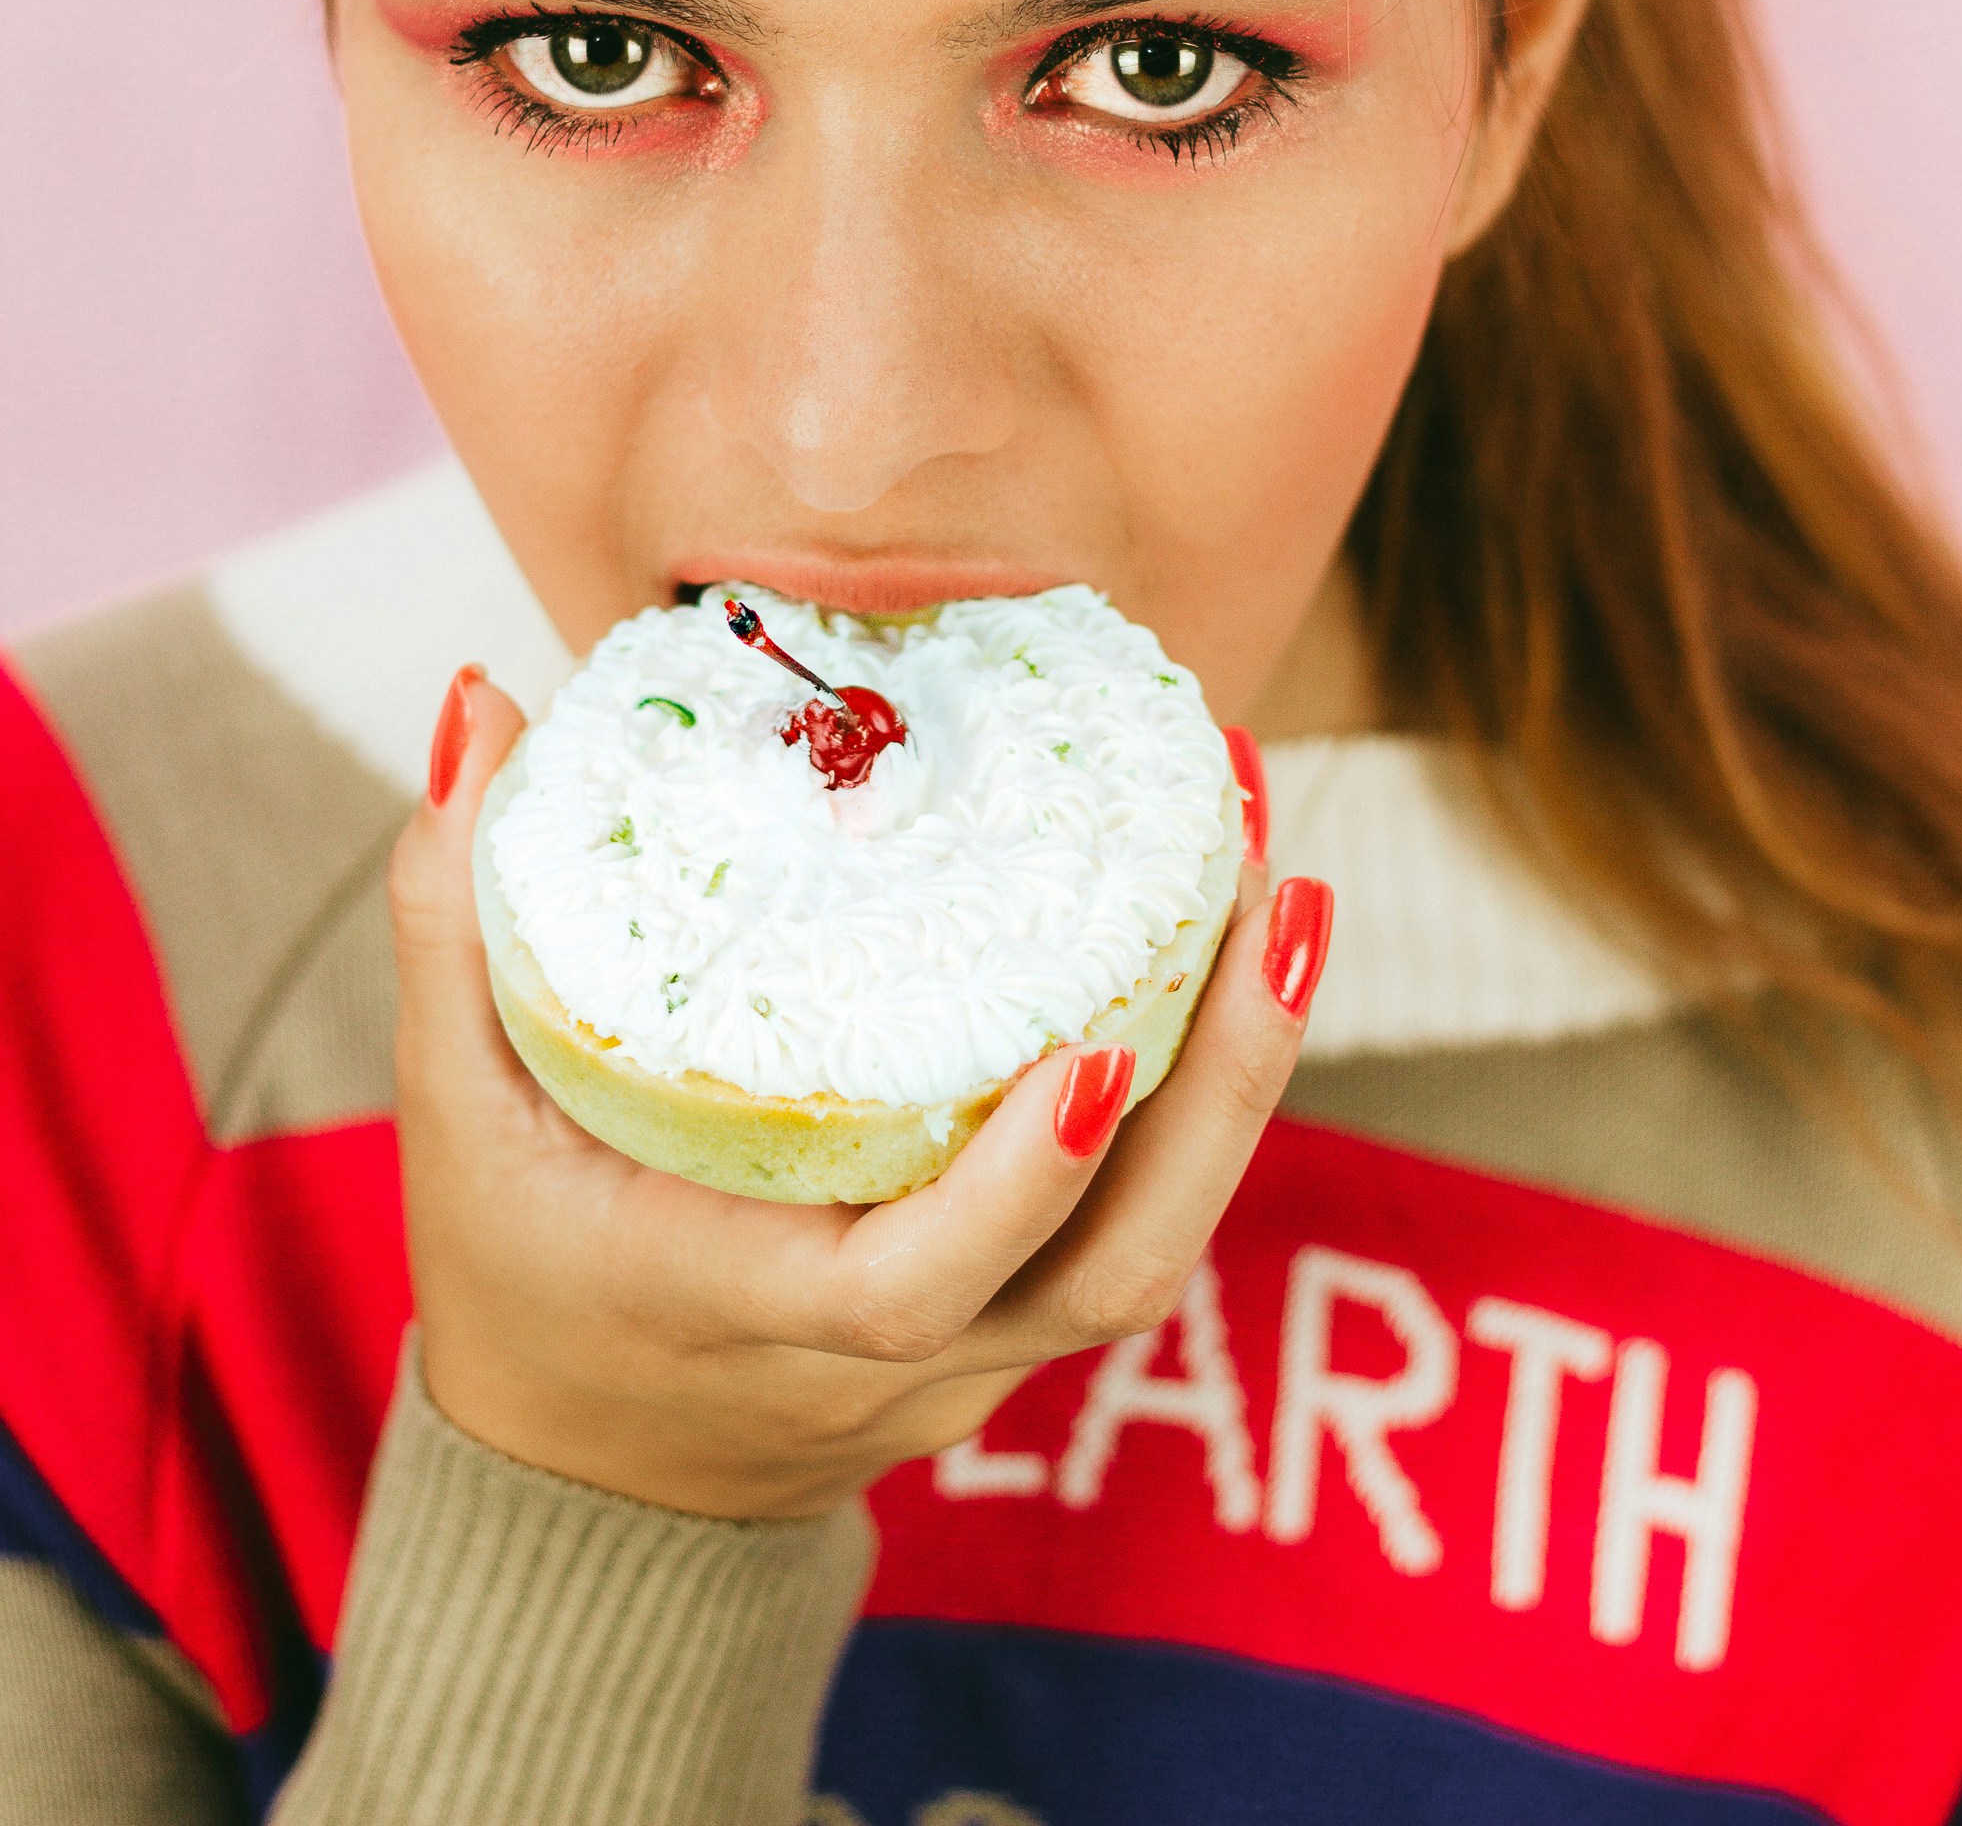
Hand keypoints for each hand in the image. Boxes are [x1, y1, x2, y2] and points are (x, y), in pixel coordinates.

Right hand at [393, 665, 1331, 1520]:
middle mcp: (896, 1358)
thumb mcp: (456, 1106)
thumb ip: (456, 911)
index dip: (1018, 1186)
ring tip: (1284, 895)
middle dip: (1221, 1086)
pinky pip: (1139, 1225)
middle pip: (1111, 1268)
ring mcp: (976, 1361)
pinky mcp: (1016, 1334)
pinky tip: (1231, 953)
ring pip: (1154, 1250)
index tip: (1093, 1050)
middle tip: (1271, 889)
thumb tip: (482, 699)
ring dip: (1244, 1080)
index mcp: (751, 1303)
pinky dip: (1206, 1102)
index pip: (918, 1284)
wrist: (591, 1483)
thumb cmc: (517, 1269)